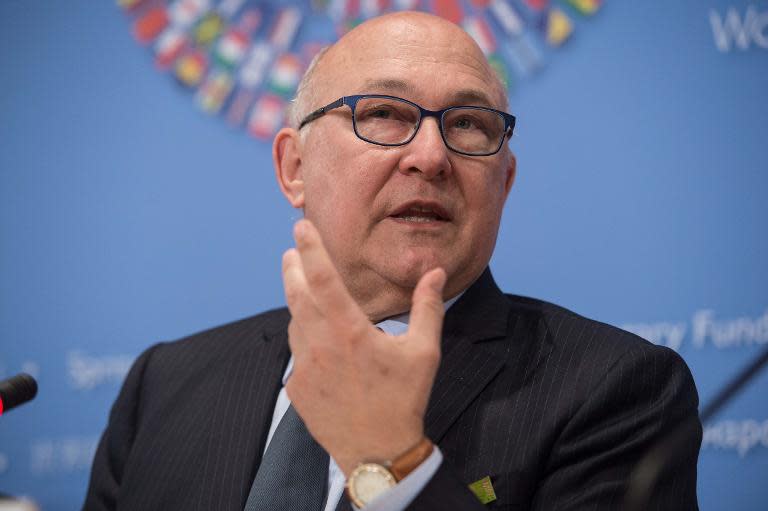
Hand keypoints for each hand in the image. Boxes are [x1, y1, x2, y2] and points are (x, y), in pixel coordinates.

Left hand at [282, 219, 445, 475]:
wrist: (378, 451)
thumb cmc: (404, 400)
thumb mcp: (424, 352)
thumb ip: (427, 307)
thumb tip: (434, 272)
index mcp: (350, 331)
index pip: (323, 278)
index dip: (311, 248)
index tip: (301, 227)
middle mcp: (320, 345)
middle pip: (296, 294)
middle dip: (292, 268)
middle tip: (291, 251)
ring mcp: (304, 367)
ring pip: (295, 323)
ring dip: (298, 303)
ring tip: (305, 292)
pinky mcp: (296, 388)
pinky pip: (296, 353)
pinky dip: (303, 338)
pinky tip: (317, 341)